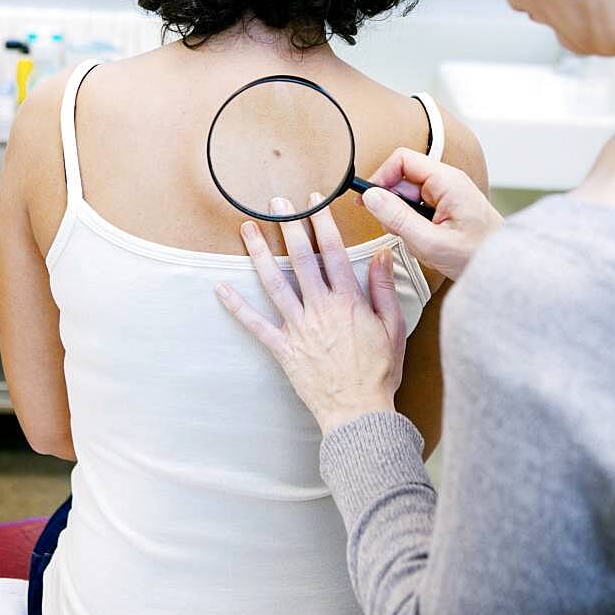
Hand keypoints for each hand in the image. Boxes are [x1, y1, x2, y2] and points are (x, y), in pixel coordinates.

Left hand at [215, 194, 405, 435]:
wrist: (359, 412)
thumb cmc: (379, 372)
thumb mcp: (393, 327)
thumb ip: (383, 288)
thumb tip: (382, 254)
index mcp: (348, 301)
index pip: (332, 251)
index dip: (322, 223)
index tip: (314, 202)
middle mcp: (320, 308)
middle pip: (300, 259)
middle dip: (289, 226)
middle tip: (277, 203)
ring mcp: (298, 327)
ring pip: (274, 283)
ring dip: (259, 253)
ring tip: (247, 228)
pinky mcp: (283, 348)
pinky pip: (256, 325)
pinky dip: (237, 307)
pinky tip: (221, 289)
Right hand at [361, 148, 502, 281]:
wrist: (506, 268)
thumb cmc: (478, 255)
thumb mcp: (431, 241)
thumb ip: (398, 218)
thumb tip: (371, 197)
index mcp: (446, 181)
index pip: (401, 159)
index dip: (381, 176)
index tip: (368, 200)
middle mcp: (446, 181)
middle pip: (402, 179)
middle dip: (392, 205)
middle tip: (397, 230)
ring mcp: (447, 193)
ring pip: (408, 196)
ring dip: (404, 219)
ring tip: (418, 240)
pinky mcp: (446, 205)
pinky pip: (418, 208)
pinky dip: (414, 225)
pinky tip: (426, 241)